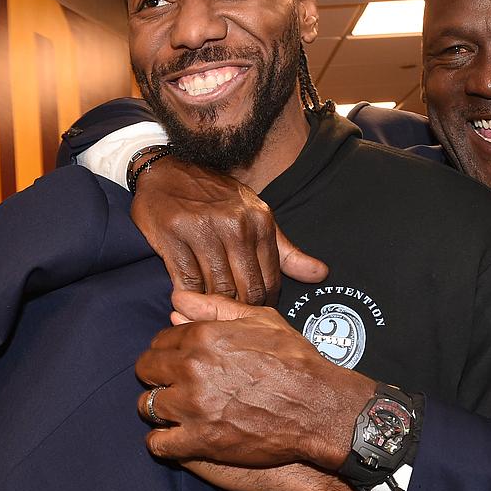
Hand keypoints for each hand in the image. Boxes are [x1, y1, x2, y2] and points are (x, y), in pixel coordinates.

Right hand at [132, 156, 326, 303]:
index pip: (269, 281)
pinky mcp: (172, 236)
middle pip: (245, 289)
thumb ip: (287, 251)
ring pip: (216, 289)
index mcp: (260, 222)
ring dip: (213, 307)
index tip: (254, 314)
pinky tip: (189, 301)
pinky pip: (187, 283)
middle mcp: (234, 225)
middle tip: (231, 320)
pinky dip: (189, 298)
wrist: (168, 170)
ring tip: (210, 314)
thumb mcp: (257, 216)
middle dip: (239, 310)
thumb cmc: (217, 198)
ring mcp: (203, 229)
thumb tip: (322, 274)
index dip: (263, 304)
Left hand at [135, 292, 375, 469]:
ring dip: (160, 408)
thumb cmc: (296, 361)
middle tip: (176, 384)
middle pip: (146, 370)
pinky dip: (164, 442)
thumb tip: (177, 300)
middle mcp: (191, 369)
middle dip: (157, 376)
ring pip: (147, 406)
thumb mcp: (262, 320)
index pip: (159, 340)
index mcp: (203, 337)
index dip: (168, 350)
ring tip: (179, 410)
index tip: (179, 360)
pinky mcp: (200, 441)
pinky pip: (158, 444)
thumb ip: (215, 307)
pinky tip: (178, 437)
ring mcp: (193, 407)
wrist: (319, 406)